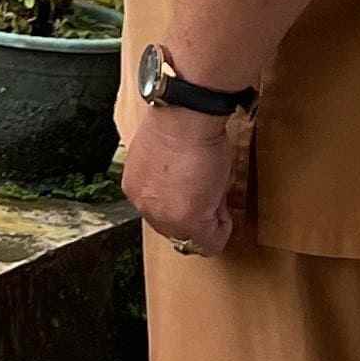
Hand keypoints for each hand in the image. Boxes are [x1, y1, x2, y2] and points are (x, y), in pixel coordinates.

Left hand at [123, 109, 243, 254]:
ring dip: (210, 220)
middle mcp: (143, 205)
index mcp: (136, 188)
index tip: (201, 194)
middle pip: (176, 232)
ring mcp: (163, 215)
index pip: (163, 215)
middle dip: (198, 218)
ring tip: (214, 191)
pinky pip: (210, 242)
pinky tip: (222, 201)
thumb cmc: (180, 127)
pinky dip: (223, 227)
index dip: (188, 206)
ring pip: (193, 239)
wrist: (185, 118)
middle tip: (211, 193)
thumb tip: (190, 195)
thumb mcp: (165, 160)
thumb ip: (169, 182)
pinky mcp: (186, 220)